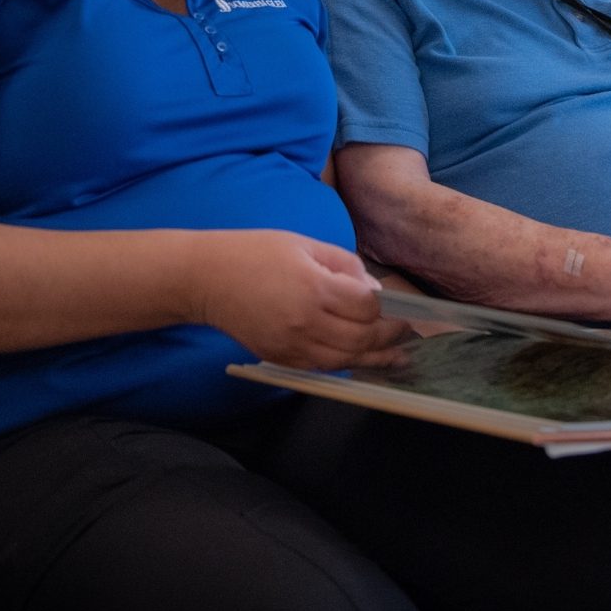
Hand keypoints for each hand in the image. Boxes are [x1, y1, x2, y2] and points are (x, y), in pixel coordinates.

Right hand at [190, 232, 412, 369]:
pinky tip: (361, 358)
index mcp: (313, 287)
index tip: (397, 303)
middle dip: (388, 336)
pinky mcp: (279, 358)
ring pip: (345, 360)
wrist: (205, 278)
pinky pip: (321, 367)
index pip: (366, 306)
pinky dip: (345, 363)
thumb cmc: (253, 253)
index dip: (386, 306)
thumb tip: (373, 289)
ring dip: (374, 357)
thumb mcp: (303, 243)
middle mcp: (305, 321)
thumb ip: (343, 264)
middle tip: (405, 331)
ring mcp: (291, 345)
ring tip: (397, 355)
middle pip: (361, 338)